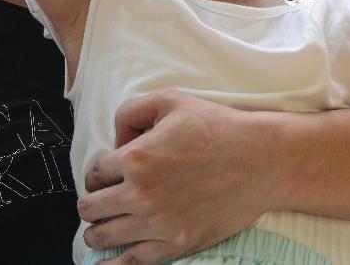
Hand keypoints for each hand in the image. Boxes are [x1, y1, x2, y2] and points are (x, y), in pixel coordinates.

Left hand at [77, 90, 268, 264]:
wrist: (259, 160)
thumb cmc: (216, 127)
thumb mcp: (170, 100)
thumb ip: (131, 112)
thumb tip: (115, 140)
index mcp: (137, 158)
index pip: (94, 172)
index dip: (98, 170)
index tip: (107, 171)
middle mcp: (141, 194)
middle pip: (90, 207)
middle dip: (91, 201)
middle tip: (99, 198)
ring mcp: (158, 224)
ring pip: (103, 236)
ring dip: (95, 230)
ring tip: (99, 226)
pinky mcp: (176, 244)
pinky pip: (131, 263)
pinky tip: (101, 264)